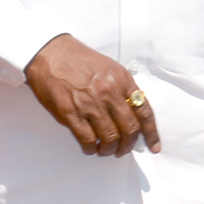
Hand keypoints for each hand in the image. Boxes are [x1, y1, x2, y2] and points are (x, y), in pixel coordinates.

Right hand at [25, 35, 158, 157]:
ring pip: (110, 138)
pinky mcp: (71, 113)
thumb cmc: (78, 60)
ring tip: (105, 150)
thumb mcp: (109, 68)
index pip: (144, 111)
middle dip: (129, 145)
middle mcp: (109, 92)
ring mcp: (90, 104)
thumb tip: (131, 114)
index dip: (150, 133)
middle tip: (123, 150)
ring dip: (109, 149)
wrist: (50, 53)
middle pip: (129, 129)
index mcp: (121, 79)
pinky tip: (90, 148)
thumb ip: (123, 88)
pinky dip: (91, 149)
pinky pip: (87, 140)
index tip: (153, 146)